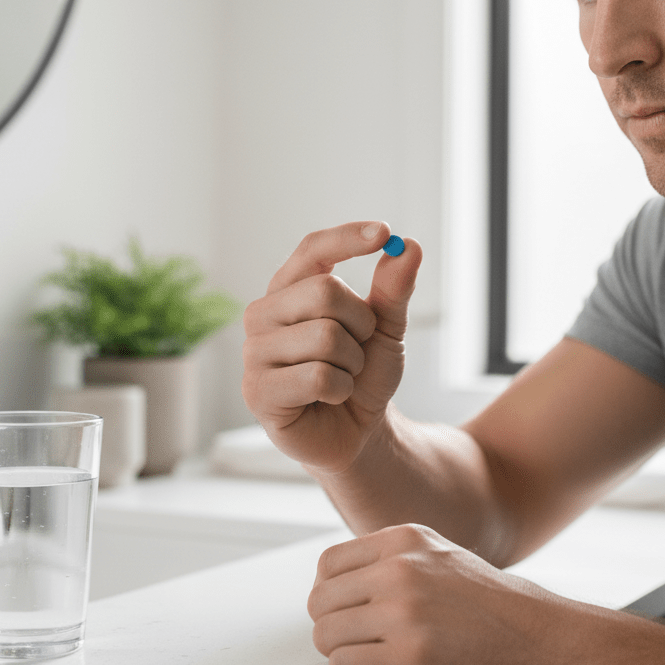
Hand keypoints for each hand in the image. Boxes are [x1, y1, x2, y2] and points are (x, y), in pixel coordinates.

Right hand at [241, 222, 421, 473]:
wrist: (356, 432)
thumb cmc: (362, 374)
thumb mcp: (385, 329)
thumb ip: (394, 290)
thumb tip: (410, 247)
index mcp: (288, 289)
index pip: (312, 250)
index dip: (346, 238)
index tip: (384, 232)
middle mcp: (263, 314)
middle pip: (324, 291)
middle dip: (360, 323)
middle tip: (358, 349)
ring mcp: (255, 352)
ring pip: (325, 337)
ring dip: (352, 362)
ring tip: (342, 377)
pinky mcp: (257, 391)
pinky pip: (318, 377)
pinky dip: (340, 389)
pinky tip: (330, 398)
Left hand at [308, 524, 576, 664]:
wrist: (554, 647)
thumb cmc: (502, 609)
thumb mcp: (443, 557)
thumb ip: (395, 559)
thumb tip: (342, 578)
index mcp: (405, 540)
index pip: (328, 564)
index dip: (331, 595)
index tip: (345, 612)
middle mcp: (400, 570)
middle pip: (321, 601)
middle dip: (332, 626)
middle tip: (355, 642)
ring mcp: (404, 615)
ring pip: (327, 636)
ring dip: (341, 654)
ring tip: (370, 661)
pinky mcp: (411, 662)